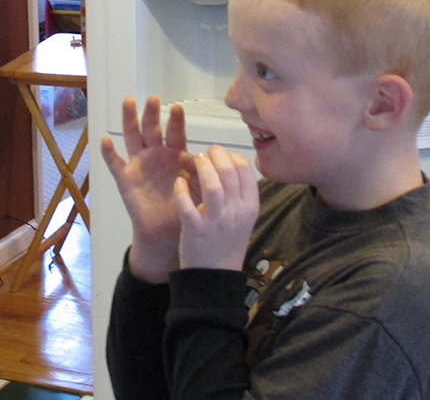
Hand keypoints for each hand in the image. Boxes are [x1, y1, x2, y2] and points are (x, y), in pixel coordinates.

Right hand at [101, 96, 198, 282]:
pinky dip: (109, 153)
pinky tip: (106, 140)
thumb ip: (201, 171)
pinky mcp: (126, 179)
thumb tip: (210, 156)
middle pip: (151, 128)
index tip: (178, 106)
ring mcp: (139, 164)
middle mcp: (155, 154)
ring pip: (132, 137)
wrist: (169, 232)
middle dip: (152, 113)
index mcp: (174, 154)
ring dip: (130, 120)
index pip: (175, 132)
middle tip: (152, 98)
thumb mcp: (198, 187)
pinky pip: (115, 164)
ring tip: (129, 102)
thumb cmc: (186, 207)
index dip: (175, 120)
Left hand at [174, 146, 258, 270]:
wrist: (215, 277)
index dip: (232, 155)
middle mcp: (236, 212)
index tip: (223, 154)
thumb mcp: (244, 219)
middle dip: (216, 155)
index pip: (246, 170)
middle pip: (229, 171)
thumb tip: (230, 165)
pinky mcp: (195, 229)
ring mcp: (216, 221)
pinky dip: (181, 189)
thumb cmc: (227, 243)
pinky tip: (179, 182)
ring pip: (212, 185)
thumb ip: (239, 194)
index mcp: (250, 207)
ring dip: (202, 166)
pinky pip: (187, 204)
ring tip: (195, 159)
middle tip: (207, 152)